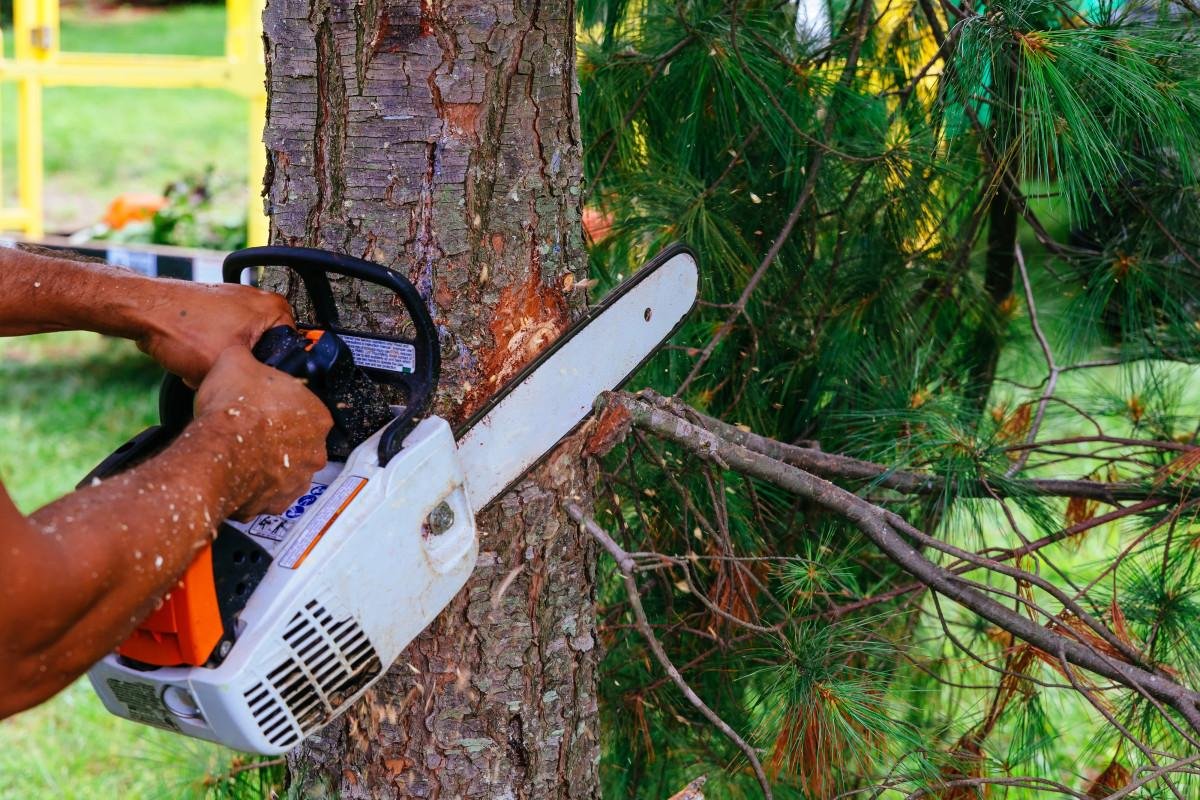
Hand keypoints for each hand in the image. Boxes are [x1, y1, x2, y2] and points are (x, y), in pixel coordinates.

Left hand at [137, 282, 294, 386]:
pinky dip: (210, 351)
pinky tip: (193, 356)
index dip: (267, 372)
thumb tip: (258, 393)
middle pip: (263, 351)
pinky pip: (223, 338)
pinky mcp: (215, 306)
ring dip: (222, 362)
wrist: (143, 310)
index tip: (248, 379)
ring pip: (241, 347)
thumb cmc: (181, 328)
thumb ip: (251, 380)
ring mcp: (236, 301)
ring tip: (202, 364)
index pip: (291, 351)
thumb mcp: (227, 366)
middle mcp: (259, 300)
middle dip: (240, 368)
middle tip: (220, 372)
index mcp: (274, 308)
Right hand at [194, 347, 331, 517]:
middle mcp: (315, 450)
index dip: (284, 405)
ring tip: (244, 452)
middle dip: (280, 436)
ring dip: (270, 462)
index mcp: (317, 415)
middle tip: (254, 428)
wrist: (216, 452)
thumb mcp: (236, 362)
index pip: (309, 407)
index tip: (267, 404)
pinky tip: (240, 474)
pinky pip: (270, 493)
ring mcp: (298, 479)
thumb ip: (245, 356)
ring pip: (288, 468)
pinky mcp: (278, 502)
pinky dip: (257, 487)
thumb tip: (239, 350)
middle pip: (301, 439)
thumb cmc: (234, 412)